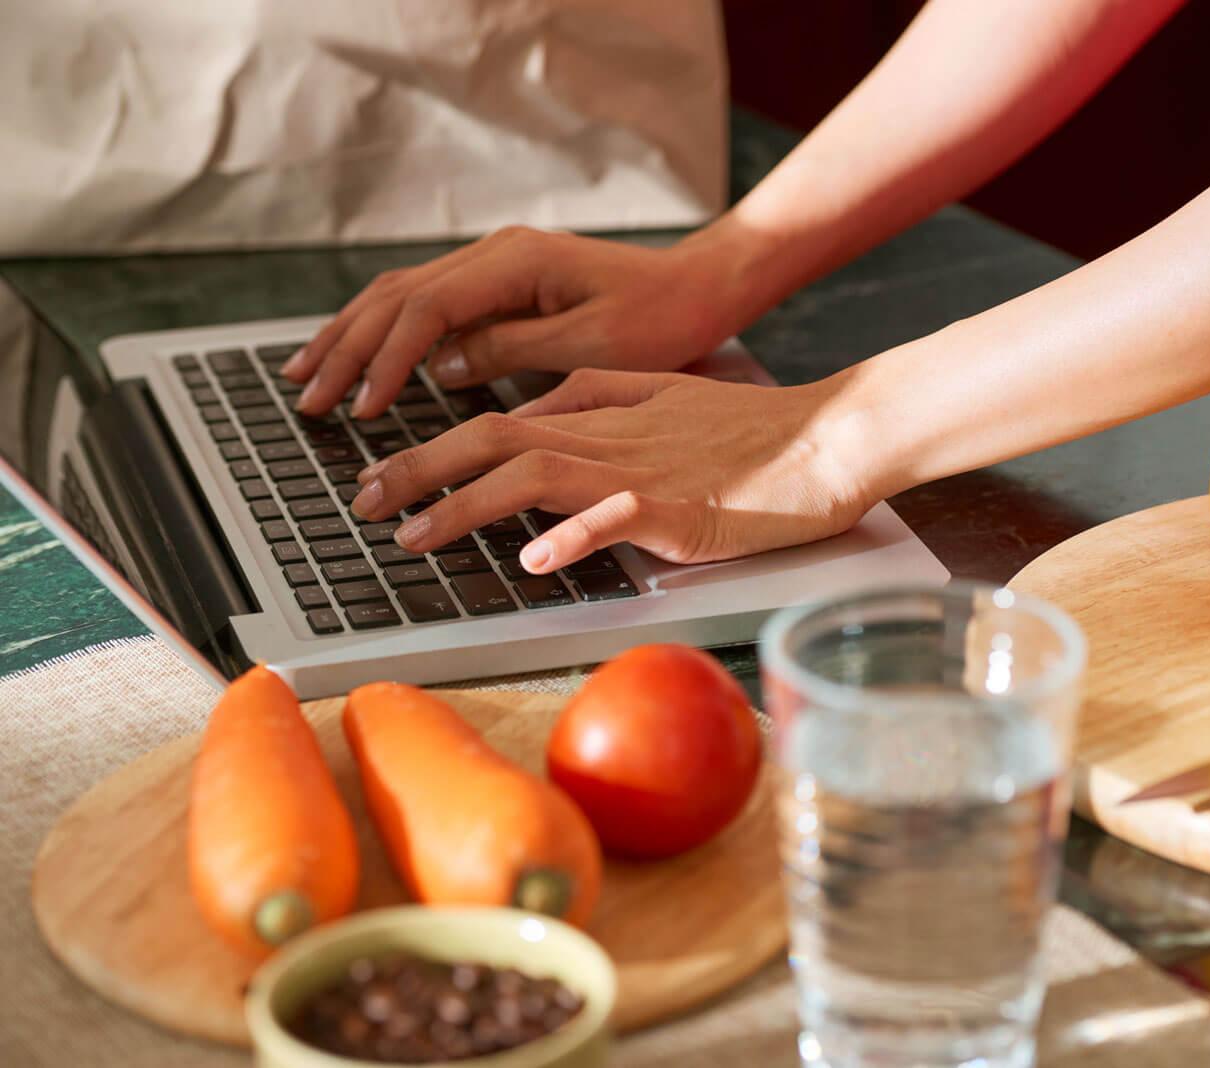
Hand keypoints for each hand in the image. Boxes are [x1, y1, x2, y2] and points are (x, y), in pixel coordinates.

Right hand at [282, 227, 744, 418]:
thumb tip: (438, 367)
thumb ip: (510, 350)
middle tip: (308, 400)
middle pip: (396, 296)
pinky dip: (387, 332)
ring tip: (307, 375)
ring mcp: (493, 265)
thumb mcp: (590, 343)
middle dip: (347, 349)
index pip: (425, 310)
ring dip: (352, 336)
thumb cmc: (659, 317)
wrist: (697, 287)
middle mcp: (494, 254)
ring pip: (401, 295)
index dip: (386, 361)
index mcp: (514, 262)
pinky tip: (362, 357)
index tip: (363, 409)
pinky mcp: (499, 283)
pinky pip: (426, 304)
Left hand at [347, 368, 881, 572]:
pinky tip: (532, 559)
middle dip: (418, 467)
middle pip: (494, 438)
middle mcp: (611, 433)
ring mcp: (644, 469)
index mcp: (607, 409)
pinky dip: (569, 535)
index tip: (385, 477)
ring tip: (411, 535)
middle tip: (362, 499)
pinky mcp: (682, 509)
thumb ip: (600, 402)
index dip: (433, 446)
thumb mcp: (666, 398)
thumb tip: (533, 425)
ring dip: (463, 503)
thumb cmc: (757, 431)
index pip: (501, 421)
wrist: (832, 436)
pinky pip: (616, 518)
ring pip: (533, 471)